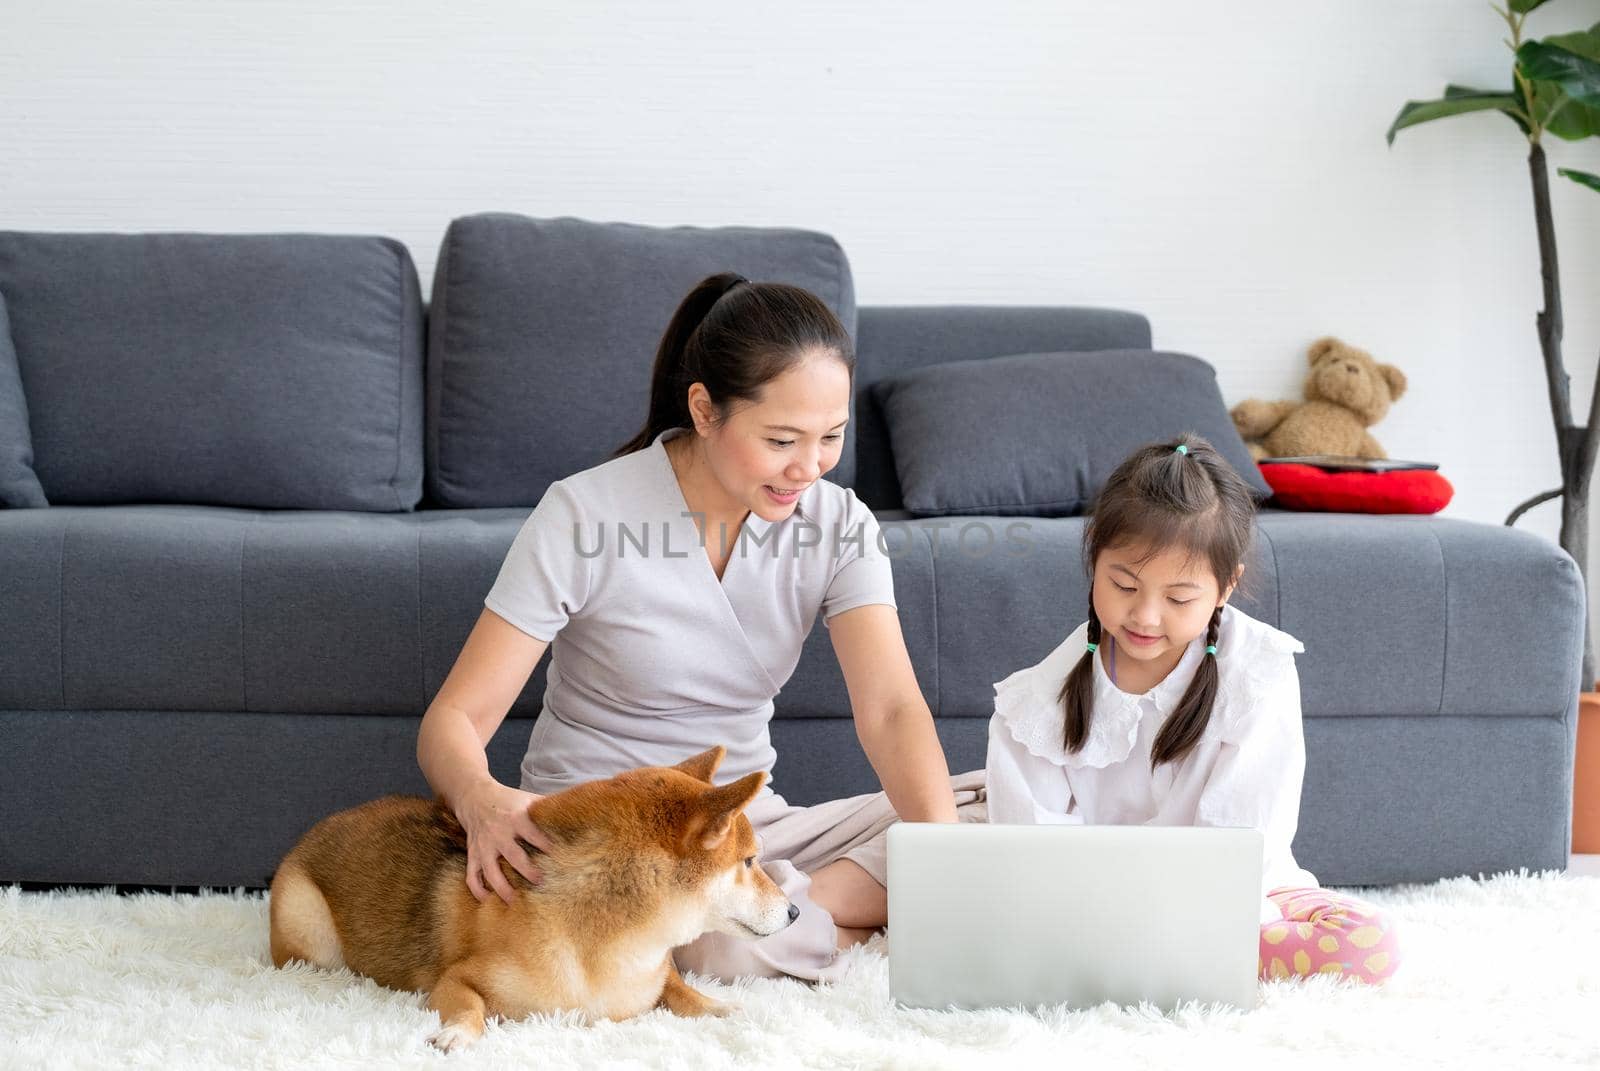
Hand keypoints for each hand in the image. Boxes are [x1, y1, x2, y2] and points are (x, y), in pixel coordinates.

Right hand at [453, 778, 552, 903]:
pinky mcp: (473, 854)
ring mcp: (483, 847)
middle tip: (541, 882)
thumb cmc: (506, 800)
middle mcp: (498, 834)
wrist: (473, 797)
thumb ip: (546, 807)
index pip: (533, 834)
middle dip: (527, 871)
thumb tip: (572, 813)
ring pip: (491, 872)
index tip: (559, 857)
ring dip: (502, 889)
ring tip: (514, 902)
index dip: (546, 846)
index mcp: (515, 819)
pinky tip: (488, 901)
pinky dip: (478, 890)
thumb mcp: (526, 798)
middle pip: (513, 856)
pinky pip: (472, 876)